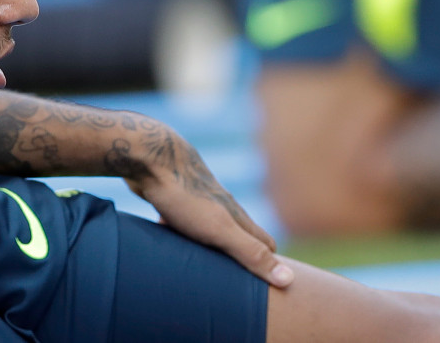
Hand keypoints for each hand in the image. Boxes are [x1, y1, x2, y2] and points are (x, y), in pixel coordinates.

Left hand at [122, 127, 294, 287]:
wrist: (151, 157)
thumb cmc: (185, 196)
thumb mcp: (219, 230)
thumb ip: (250, 253)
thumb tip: (288, 280)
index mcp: (236, 216)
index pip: (263, 242)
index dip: (269, 263)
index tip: (269, 282)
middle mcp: (220, 207)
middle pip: (239, 235)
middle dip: (243, 256)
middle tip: (238, 280)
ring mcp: (197, 201)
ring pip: (210, 228)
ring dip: (210, 246)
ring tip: (202, 266)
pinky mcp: (173, 199)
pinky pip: (181, 222)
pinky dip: (180, 235)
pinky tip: (168, 244)